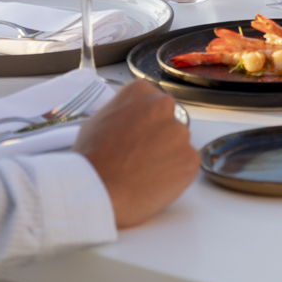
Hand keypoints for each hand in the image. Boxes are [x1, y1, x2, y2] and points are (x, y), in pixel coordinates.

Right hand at [75, 81, 198, 227]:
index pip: (152, 103)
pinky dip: (175, 175)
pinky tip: (154, 183)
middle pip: (168, 120)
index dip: (144, 123)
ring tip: (144, 173)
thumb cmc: (91, 160)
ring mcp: (180, 132)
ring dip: (167, 156)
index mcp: (140, 92)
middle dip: (159, 137)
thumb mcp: (98, 121)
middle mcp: (164, 105)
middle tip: (141, 157)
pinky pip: (186, 165)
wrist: (99, 190)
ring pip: (178, 143)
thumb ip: (122, 114)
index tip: (137, 137)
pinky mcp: (190, 158)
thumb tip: (128, 121)